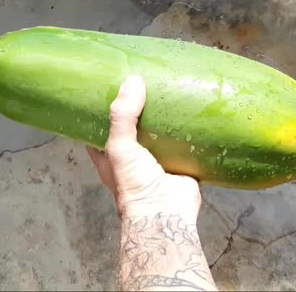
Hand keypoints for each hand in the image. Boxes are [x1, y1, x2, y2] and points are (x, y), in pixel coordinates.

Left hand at [87, 76, 201, 220]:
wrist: (166, 212)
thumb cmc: (134, 185)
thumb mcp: (119, 147)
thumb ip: (122, 116)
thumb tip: (133, 82)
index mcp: (110, 154)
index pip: (101, 127)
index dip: (105, 109)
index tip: (112, 87)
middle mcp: (133, 156)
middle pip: (134, 126)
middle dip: (139, 109)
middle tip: (146, 82)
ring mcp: (157, 160)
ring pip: (160, 133)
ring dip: (165, 118)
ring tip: (170, 89)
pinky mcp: (180, 163)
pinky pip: (184, 143)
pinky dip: (188, 131)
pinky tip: (194, 111)